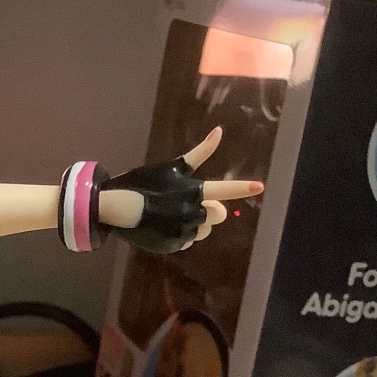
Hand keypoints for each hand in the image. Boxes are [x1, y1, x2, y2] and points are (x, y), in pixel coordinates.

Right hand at [100, 128, 262, 251]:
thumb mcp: (172, 167)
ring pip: (203, 232)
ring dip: (196, 225)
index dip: (242, 189)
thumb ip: (200, 153)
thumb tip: (220, 130)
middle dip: (209, 212)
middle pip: (217, 216)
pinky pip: (186, 243)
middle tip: (189, 206)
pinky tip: (164, 227)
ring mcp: (182, 231)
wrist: (117, 209)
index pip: (223, 190)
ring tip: (173, 216)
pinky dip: (179, 236)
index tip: (259, 187)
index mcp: (193, 190)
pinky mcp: (173, 246)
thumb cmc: (144, 183)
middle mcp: (191, 212)